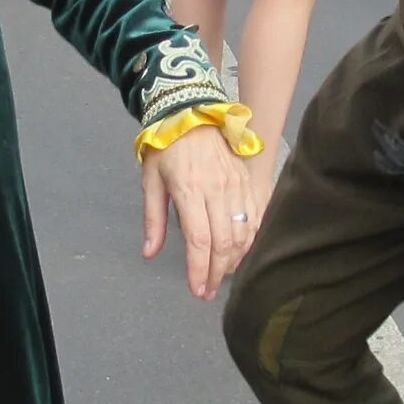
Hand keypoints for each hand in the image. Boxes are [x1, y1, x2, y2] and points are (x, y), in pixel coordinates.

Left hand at [140, 123, 263, 298]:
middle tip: (206, 291)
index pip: (199, 240)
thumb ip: (153, 219)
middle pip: (223, 242)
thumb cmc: (166, 148)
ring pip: (243, 233)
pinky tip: (238, 254)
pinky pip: (254, 218)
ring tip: (219, 275)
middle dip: (216, 273)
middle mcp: (217, 190)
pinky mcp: (247, 182)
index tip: (197, 290)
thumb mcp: (151, 181)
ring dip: (233, 260)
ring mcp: (236, 186)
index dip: (199, 269)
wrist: (192, 112)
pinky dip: (249, 241)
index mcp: (189, 190)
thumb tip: (149, 253)